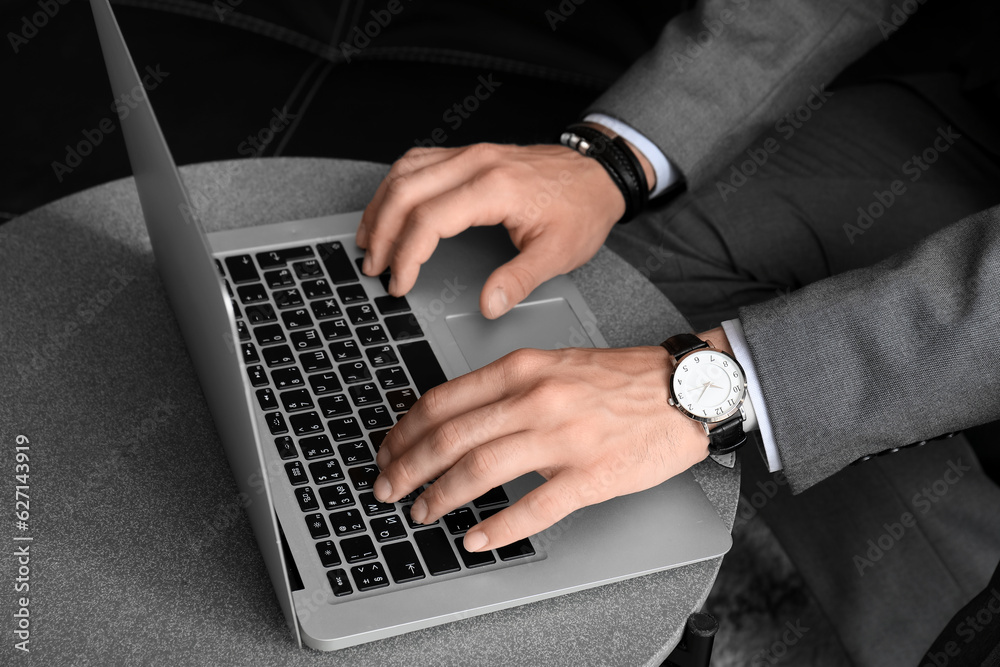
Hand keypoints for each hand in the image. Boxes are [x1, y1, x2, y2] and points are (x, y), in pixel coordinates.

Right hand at [355, 143, 624, 318]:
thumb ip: (519, 280)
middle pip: (405, 192)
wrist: (599, 173)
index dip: (406, 256)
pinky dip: (395, 186)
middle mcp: (476, 163)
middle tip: (374, 268)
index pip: (429, 220)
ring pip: (405, 172)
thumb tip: (487, 304)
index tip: (399, 283)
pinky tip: (389, 207)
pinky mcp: (469, 154)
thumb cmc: (582, 207)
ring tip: (369, 241)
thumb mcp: (559, 252)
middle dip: (381, 233)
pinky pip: (418, 161)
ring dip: (380, 206)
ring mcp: (470, 153)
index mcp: (494, 187)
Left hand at [372, 345, 711, 551]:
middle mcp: (536, 399)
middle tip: (388, 490)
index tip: (389, 451)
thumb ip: (506, 386)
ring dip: (440, 498)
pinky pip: (532, 509)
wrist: (684, 389)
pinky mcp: (590, 476)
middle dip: (407, 469)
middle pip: (449, 438)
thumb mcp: (554, 363)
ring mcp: (562, 438)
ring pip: (480, 471)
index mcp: (523, 369)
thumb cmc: (621, 379)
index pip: (442, 401)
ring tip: (423, 514)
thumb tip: (454, 416)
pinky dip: (496, 528)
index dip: (404, 432)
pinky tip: (476, 538)